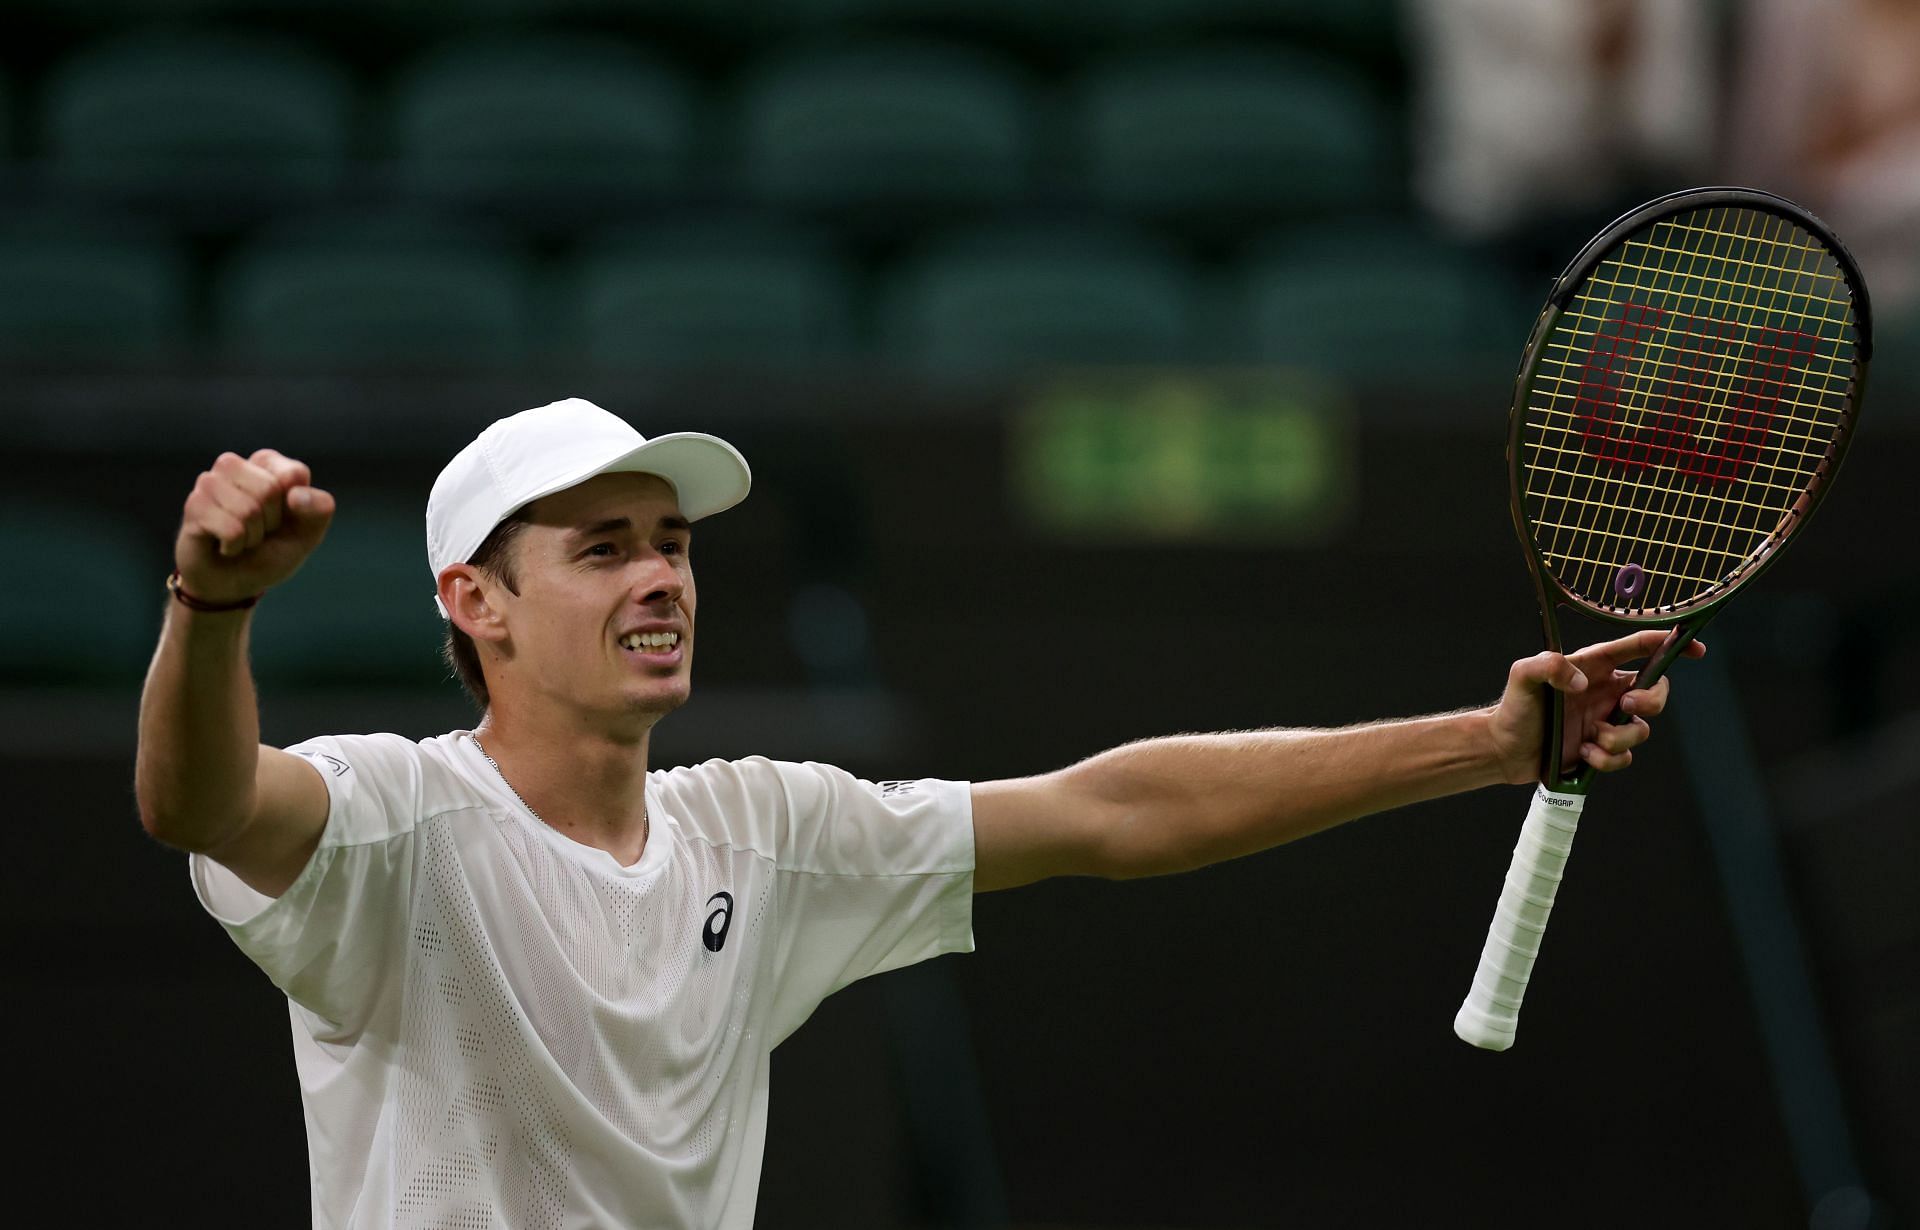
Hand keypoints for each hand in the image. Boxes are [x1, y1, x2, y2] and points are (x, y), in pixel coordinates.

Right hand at [173, 449, 334, 605]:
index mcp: (267, 464)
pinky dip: (235, 546)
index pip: (294, 474)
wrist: (233, 583)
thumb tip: (296, 496)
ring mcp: (209, 483)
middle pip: (269, 489)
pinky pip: (230, 529)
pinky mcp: (193, 506)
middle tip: (259, 532)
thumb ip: (318, 510)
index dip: (297, 508)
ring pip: (247, 509)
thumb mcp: (307, 534)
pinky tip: (225, 545)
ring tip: (241, 538)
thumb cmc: (270, 552)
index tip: (283, 519)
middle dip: (270, 523)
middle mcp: (234, 466)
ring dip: (251, 536)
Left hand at [1487, 628, 1706, 784]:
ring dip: (1618, 738)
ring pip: (1641, 730)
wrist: (1504, 749)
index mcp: (1594, 667)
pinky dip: (1606, 760)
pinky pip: (1623, 758)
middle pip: (1656, 692)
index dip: (1669, 645)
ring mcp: (1606, 722)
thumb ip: (1548, 666)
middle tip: (1627, 706)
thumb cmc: (1513, 707)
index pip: (1639, 648)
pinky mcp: (1601, 750)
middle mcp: (1606, 693)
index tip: (1696, 649)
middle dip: (1652, 700)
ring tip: (1590, 739)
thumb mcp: (1522, 676)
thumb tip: (1582, 682)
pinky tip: (1582, 754)